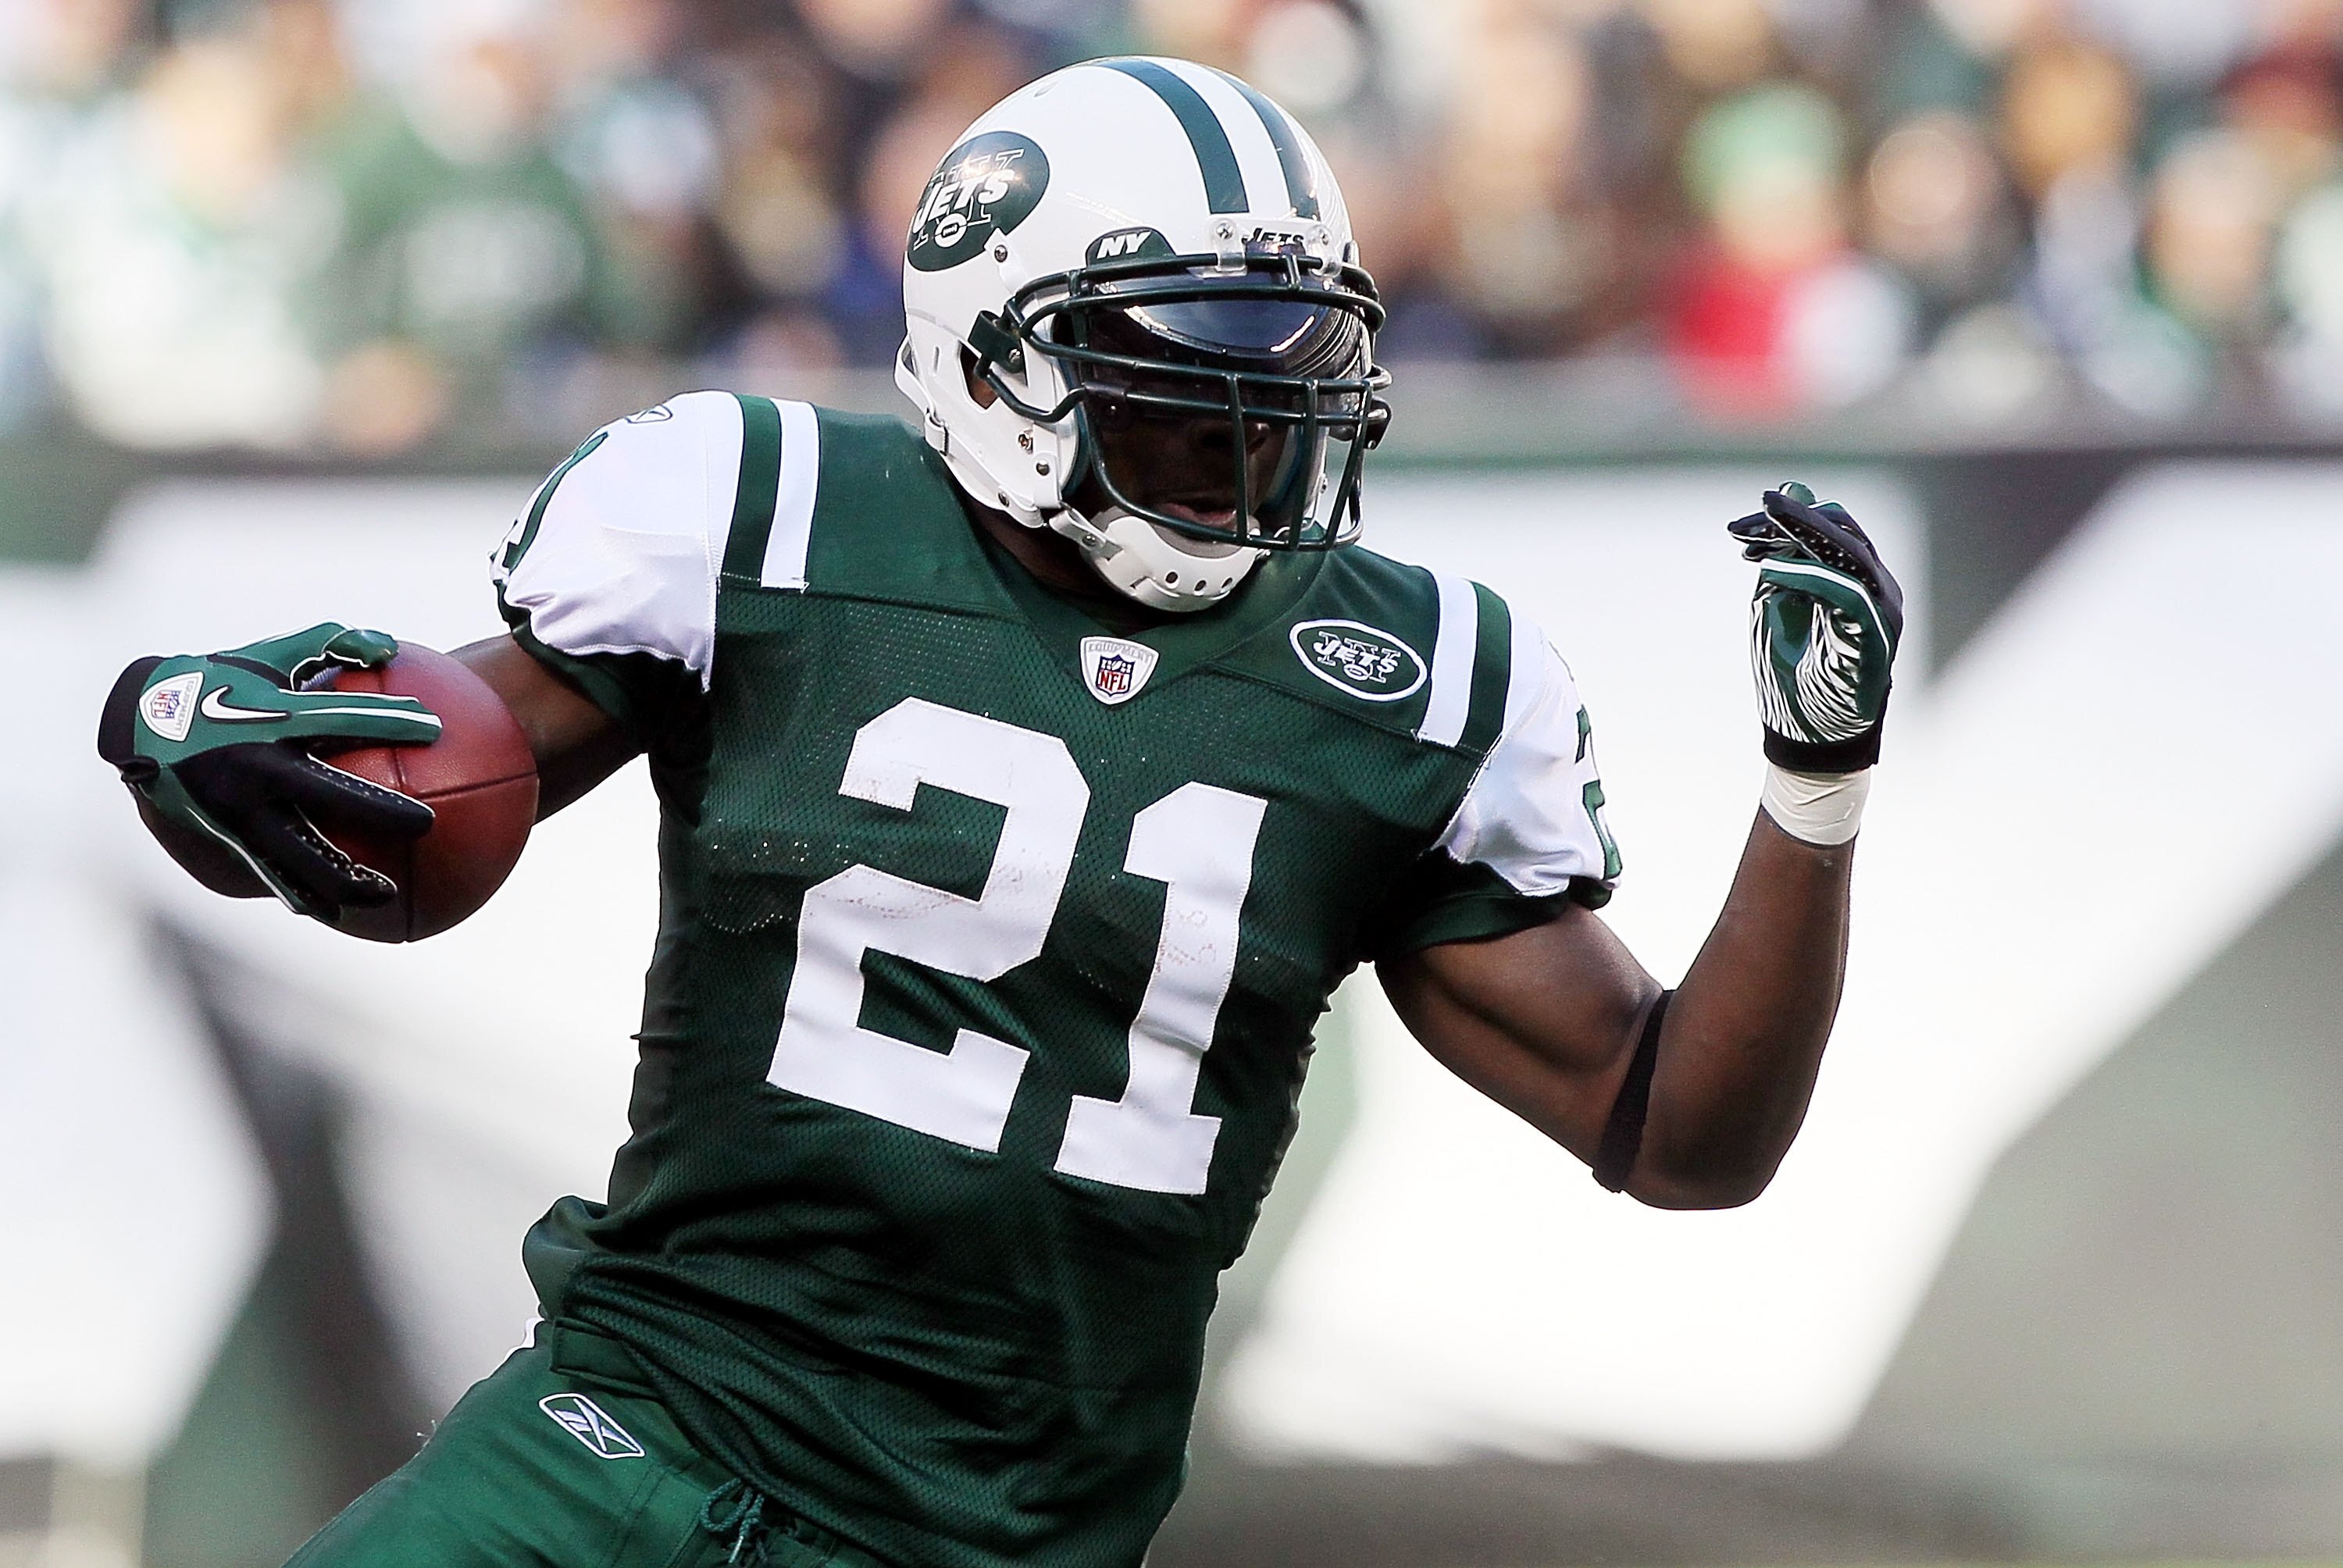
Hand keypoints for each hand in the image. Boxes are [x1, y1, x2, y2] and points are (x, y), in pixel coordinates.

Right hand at [97, 624, 441, 919]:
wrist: (139, 721)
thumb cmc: (220, 682)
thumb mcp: (269, 655)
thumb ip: (327, 643)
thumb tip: (387, 645)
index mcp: (271, 718)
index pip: (341, 718)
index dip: (389, 722)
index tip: (434, 729)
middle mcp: (256, 767)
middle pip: (330, 796)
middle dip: (382, 811)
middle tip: (427, 825)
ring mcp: (237, 808)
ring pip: (299, 854)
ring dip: (345, 878)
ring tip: (387, 894)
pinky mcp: (223, 836)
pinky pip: (268, 873)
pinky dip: (301, 894)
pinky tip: (333, 912)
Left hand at [1727, 483, 1903, 773]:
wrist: (1807, 737)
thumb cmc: (1791, 674)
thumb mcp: (1776, 602)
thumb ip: (1780, 554)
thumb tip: (1786, 493)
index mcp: (1856, 579)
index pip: (1830, 529)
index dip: (1786, 520)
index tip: (1737, 528)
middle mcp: (1877, 588)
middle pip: (1844, 532)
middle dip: (1794, 518)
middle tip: (1750, 514)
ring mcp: (1882, 611)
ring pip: (1851, 553)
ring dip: (1802, 534)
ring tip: (1761, 524)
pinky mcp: (1876, 637)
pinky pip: (1848, 594)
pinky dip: (1809, 576)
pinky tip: (1773, 569)